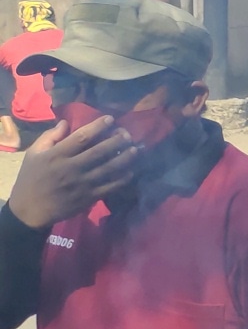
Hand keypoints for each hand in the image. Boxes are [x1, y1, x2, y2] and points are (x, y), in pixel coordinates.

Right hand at [8, 118, 136, 228]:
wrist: (30, 210)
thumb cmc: (31, 178)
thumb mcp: (33, 154)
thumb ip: (50, 137)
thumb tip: (66, 122)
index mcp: (56, 155)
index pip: (81, 137)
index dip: (98, 127)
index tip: (110, 119)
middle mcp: (71, 168)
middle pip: (99, 151)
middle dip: (117, 141)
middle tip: (128, 134)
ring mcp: (82, 184)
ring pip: (109, 168)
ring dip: (125, 158)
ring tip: (135, 149)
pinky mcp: (89, 197)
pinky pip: (110, 186)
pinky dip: (123, 178)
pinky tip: (131, 171)